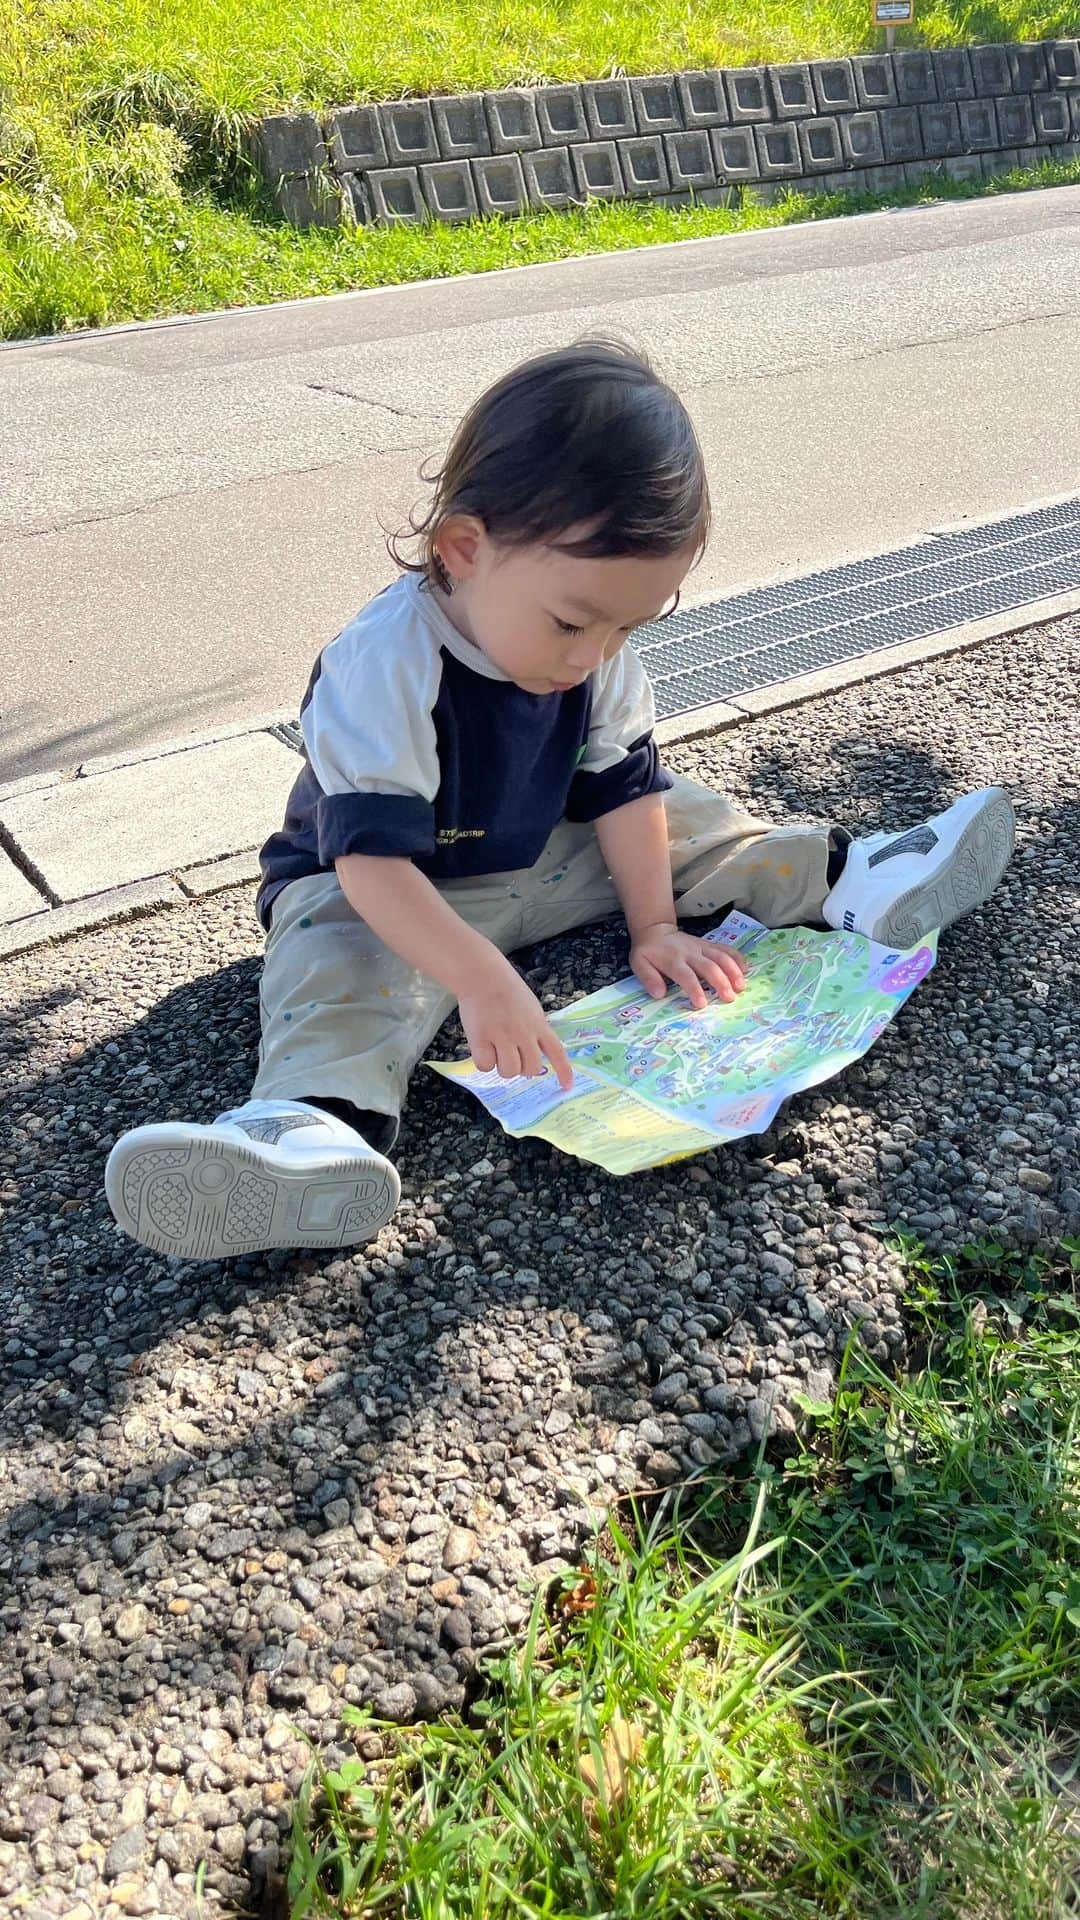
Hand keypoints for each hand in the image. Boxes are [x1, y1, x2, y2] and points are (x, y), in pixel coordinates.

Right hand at [459, 954, 573, 1089]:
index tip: (567, 1087)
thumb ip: (535, 1029)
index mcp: (539, 1024)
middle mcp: (524, 1033)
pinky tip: (482, 1047)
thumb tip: (533, 1054)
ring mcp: (503, 1036)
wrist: (483, 976)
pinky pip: (486, 1066)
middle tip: (511, 1056)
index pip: (557, 1052)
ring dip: (502, 1066)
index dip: (564, 1072)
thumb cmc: (506, 990)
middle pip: (531, 1068)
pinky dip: (484, 1062)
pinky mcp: (482, 1039)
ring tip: (495, 1050)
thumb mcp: (531, 1008)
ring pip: (509, 1071)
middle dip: (521, 1068)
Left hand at [629, 921, 745, 1009]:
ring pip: (721, 956)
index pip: (685, 975)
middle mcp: (690, 952)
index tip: (702, 1004)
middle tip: (729, 997)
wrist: (656, 931)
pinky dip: (737, 958)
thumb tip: (659, 994)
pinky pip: (726, 949)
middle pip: (708, 966)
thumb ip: (648, 978)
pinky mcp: (709, 945)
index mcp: (673, 960)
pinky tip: (745, 969)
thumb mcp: (639, 963)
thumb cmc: (649, 952)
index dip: (694, 989)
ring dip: (733, 970)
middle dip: (720, 981)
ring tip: (741, 986)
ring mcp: (702, 947)